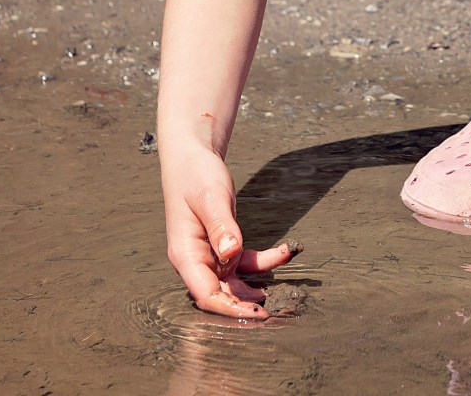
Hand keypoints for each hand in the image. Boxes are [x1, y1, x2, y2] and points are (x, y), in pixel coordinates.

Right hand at [162, 146, 300, 317]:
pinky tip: (285, 251)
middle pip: (220, 295)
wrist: (192, 159)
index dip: (230, 308)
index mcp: (186, 253)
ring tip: (285, 289)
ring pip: (234, 282)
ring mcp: (209, 255)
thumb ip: (221, 225)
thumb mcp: (210, 197)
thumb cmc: (195, 175)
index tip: (257, 312)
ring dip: (257, 286)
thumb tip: (231, 252)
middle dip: (246, 306)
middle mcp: (195, 260)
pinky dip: (264, 260)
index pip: (206, 293)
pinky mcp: (222, 246)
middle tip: (277, 312)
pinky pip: (244, 262)